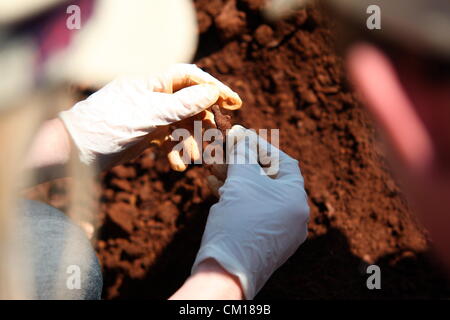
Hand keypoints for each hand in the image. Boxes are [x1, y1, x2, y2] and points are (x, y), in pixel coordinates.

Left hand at [59, 64, 240, 170]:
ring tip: (193, 159)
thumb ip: (182, 104)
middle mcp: (153, 96)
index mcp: (152, 83)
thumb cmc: (108, 126)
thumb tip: (212, 93)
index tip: (234, 102)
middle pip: (190, 103)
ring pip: (182, 125)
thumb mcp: (149, 114)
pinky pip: (169, 140)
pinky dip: (175, 152)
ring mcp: (150, 116)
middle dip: (205, 121)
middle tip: (219, 136)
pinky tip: (176, 166)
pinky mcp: (146, 134)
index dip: (213, 87)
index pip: (190, 77)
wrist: (76, 152)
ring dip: (190, 142)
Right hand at [192, 125, 309, 298]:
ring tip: (212, 166)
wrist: (225, 274)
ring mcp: (278, 231)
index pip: (284, 163)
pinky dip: (234, 197)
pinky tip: (213, 186)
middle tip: (223, 150)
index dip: (261, 147)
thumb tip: (239, 132)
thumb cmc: (238, 223)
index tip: (242, 136)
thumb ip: (242, 154)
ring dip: (234, 178)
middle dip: (242, 162)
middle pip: (267, 179)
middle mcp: (292, 217)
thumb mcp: (241, 181)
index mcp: (296, 201)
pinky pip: (250, 211)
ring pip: (255, 195)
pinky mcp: (262, 241)